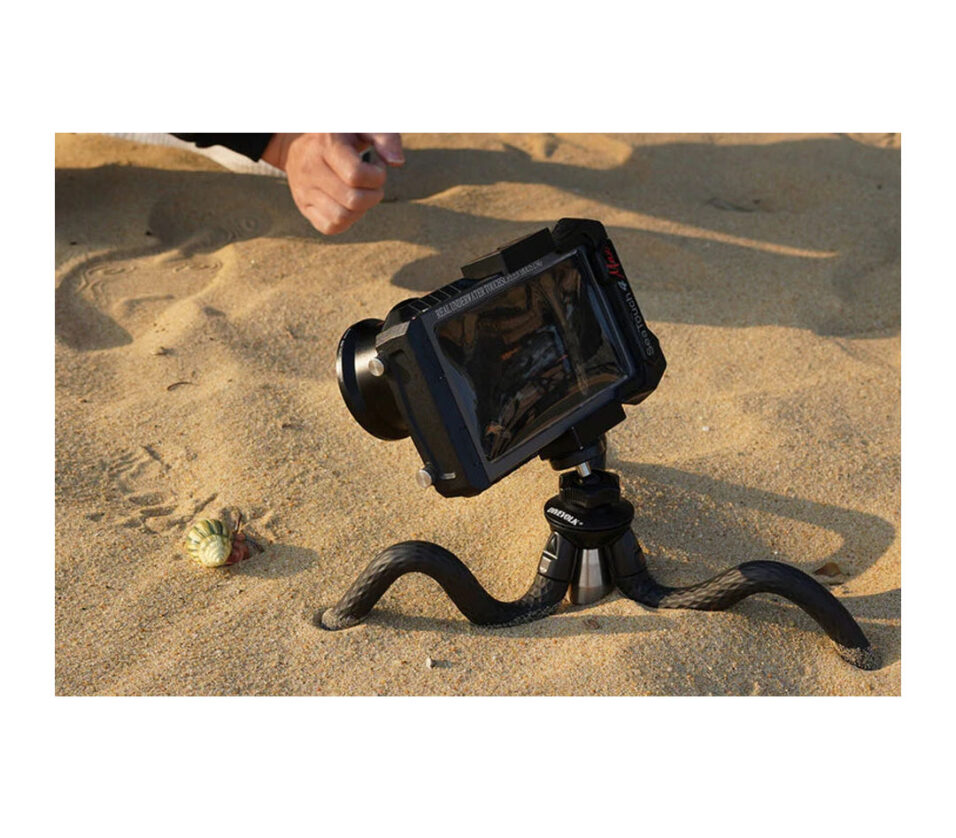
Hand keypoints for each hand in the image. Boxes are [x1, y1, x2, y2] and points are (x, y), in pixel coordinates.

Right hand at [262, 133, 403, 234]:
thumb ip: (386, 137)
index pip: (356, 175)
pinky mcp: (303, 206)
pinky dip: (347, 221)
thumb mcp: (364, 126)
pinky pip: (330, 227)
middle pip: (352, 200)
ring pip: (341, 218)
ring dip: (361, 209)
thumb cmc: (342, 132)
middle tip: (372, 182)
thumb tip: (397, 163)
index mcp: (325, 145)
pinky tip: (349, 203)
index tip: (377, 165)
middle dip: (374, 194)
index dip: (377, 176)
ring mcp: (304, 190)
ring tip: (361, 192)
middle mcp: (310, 169)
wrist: (298, 140)